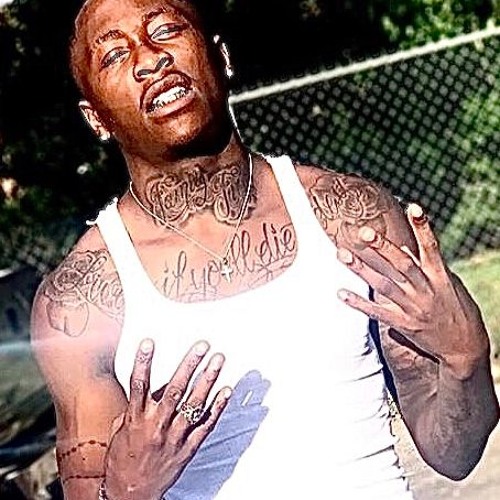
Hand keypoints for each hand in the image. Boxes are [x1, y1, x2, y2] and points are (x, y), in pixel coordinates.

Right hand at [103, 339, 231, 499]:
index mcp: (135, 419)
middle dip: (189, 365)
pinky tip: (227, 391)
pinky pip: (206, 426)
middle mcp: (156, 426)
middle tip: (202, 346)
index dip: (143, 362)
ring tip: (218, 360)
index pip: (139, 385)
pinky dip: (217, 408)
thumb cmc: (122, 459)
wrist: (130, 495)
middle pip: (175, 390)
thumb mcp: (121, 430)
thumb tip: (152, 385)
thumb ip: (136, 406)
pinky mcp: (188, 449)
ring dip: (208, 380)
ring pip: (194, 405)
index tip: (149, 341)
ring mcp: (174, 437)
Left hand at [336, 203, 488, 377]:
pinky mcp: (403, 324)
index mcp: (440, 278)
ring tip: (341, 253)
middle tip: (362, 231)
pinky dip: (358, 303)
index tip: (414, 207)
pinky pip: (377, 312)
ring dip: (361, 269)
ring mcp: (413, 308)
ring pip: (384, 285)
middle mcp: (426, 290)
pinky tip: (341, 293)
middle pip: (401, 264)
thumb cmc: (456, 310)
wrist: (463, 348)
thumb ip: (427, 267)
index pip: (431, 248)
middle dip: (381, 247)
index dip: (423, 227)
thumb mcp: (448, 285)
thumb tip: (406, 247)